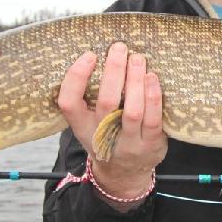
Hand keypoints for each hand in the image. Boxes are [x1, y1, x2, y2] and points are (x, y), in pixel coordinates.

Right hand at [56, 42, 166, 206]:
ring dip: (135, 80)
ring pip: (132, 110)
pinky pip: (153, 118)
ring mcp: (127, 143)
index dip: (76, 77)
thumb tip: (103, 53)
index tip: (89, 54)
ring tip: (137, 58)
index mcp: (81, 127)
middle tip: (119, 48)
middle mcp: (101, 136)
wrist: (123, 174)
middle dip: (114, 70)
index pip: (69, 103)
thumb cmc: (106, 135)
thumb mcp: (89, 122)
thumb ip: (90, 96)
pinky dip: (153, 95)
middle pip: (105, 102)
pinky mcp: (150, 145)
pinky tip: (152, 77)